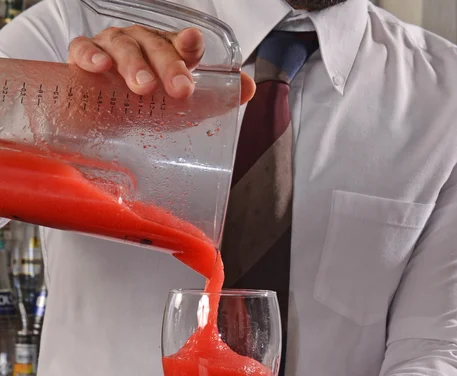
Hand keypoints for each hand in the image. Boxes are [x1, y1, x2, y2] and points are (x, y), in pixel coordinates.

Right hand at [69, 26, 254, 102]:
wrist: (101, 117)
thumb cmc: (143, 107)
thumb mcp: (180, 107)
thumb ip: (212, 98)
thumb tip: (250, 88)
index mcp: (165, 53)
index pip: (180, 43)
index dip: (188, 44)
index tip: (194, 45)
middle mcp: (140, 45)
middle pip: (154, 46)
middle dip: (168, 66)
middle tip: (178, 89)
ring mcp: (110, 48)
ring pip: (123, 46)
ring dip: (134, 65)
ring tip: (144, 87)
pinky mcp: (82, 59)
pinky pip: (83, 50)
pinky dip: (90, 55)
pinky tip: (100, 68)